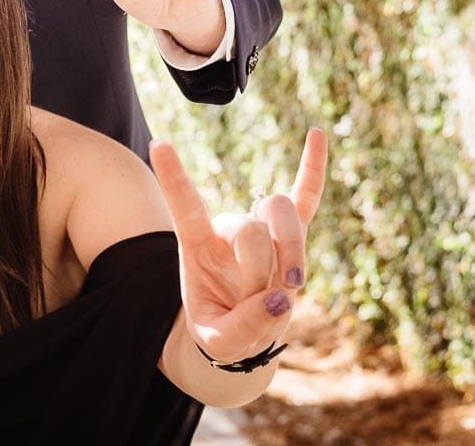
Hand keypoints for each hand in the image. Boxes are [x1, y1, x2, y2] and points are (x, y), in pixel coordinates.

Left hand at [149, 128, 326, 362]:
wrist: (242, 330)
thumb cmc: (222, 329)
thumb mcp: (218, 342)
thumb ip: (240, 328)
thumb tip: (277, 300)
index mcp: (197, 246)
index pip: (184, 207)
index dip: (173, 179)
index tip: (158, 144)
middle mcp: (227, 227)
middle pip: (250, 229)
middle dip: (260, 273)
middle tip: (262, 305)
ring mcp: (260, 226)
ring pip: (280, 214)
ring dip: (291, 251)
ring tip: (292, 284)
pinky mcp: (291, 233)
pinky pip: (305, 197)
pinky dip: (312, 168)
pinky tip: (316, 133)